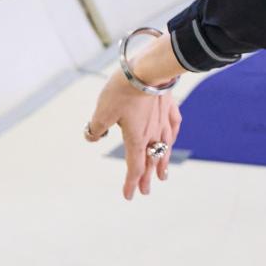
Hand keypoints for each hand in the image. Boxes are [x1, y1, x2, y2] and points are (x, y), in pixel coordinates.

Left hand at [84, 37, 183, 200]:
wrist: (149, 69)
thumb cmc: (124, 90)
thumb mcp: (101, 112)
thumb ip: (95, 129)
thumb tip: (92, 137)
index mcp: (136, 139)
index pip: (134, 167)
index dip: (130, 183)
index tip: (129, 196)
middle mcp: (152, 134)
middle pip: (151, 161)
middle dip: (147, 178)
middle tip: (147, 191)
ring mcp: (163, 121)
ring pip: (164, 147)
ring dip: (163, 162)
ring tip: (164, 174)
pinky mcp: (169, 107)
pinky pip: (173, 127)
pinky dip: (171, 138)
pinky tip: (171, 139)